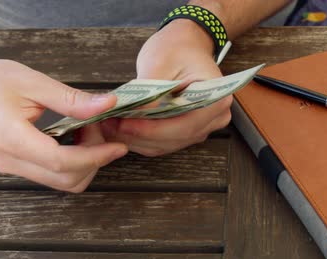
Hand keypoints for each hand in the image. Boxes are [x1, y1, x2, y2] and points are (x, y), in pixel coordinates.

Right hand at [0, 59, 127, 191]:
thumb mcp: (31, 81)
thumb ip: (71, 99)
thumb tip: (107, 106)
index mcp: (11, 138)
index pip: (62, 162)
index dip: (95, 157)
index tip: (117, 145)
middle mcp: (11, 161)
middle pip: (65, 181)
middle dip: (93, 161)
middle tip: (99, 130)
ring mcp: (11, 167)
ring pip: (60, 182)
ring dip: (83, 163)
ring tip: (86, 131)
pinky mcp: (15, 166)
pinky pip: (50, 174)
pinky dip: (71, 162)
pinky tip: (73, 137)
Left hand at [100, 19, 231, 156]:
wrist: (185, 45)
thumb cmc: (176, 48)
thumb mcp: (159, 64)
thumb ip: (149, 94)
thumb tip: (133, 117)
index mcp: (216, 99)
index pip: (183, 125)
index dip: (151, 129)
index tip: (123, 124)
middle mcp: (215, 118)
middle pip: (174, 139)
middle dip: (139, 135)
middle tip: (109, 125)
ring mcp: (202, 128)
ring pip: (165, 145)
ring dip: (136, 140)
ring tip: (110, 127)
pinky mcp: (186, 132)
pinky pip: (162, 143)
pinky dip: (140, 139)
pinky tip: (120, 130)